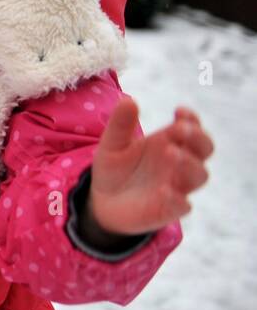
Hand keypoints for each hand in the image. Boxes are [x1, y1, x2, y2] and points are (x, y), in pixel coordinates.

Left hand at [86, 98, 212, 237]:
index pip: (192, 128)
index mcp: (169, 142)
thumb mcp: (112, 144)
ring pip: (200, 175)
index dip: (192, 119)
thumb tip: (128, 100)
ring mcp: (177, 186)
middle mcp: (179, 163)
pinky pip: (182, 205)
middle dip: (197, 138)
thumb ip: (120, 124)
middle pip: (205, 149)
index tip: (179, 112)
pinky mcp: (169, 209)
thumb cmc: (115, 168)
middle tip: (179, 129)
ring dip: (189, 163)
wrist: (103, 201)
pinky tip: (164, 190)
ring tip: (171, 153)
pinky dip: (177, 198)